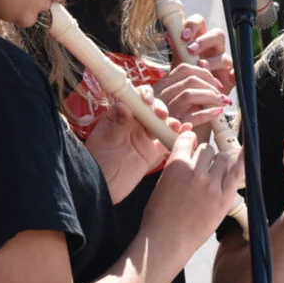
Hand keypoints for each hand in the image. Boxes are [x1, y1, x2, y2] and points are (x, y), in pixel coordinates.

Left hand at [85, 84, 177, 203]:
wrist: (101, 186)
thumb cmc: (97, 161)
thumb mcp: (105, 141)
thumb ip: (117, 124)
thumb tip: (124, 105)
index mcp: (120, 114)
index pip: (135, 98)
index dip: (144, 96)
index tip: (148, 101)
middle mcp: (134, 122)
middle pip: (152, 109)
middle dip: (159, 109)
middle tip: (161, 116)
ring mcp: (145, 136)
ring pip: (163, 124)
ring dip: (171, 122)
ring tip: (175, 126)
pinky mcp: (153, 151)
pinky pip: (168, 140)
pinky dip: (178, 135)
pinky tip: (186, 132)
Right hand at [141, 130, 241, 256]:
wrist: (168, 241)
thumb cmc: (160, 216)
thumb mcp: (162, 183)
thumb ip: (176, 167)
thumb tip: (188, 157)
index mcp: (176, 164)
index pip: (188, 139)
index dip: (190, 142)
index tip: (191, 146)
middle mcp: (195, 171)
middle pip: (207, 149)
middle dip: (204, 156)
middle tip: (202, 167)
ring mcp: (211, 185)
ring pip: (223, 159)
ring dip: (219, 163)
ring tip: (214, 174)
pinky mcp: (224, 198)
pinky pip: (238, 173)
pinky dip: (243, 160)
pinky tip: (248, 150)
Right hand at [153, 62, 230, 126]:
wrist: (170, 152)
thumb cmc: (180, 126)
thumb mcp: (183, 104)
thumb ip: (192, 88)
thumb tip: (207, 67)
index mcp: (162, 87)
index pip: (183, 69)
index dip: (204, 72)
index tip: (216, 83)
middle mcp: (159, 97)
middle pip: (188, 79)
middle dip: (210, 85)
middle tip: (221, 94)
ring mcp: (163, 112)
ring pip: (188, 94)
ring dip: (210, 96)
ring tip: (222, 102)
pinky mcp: (170, 129)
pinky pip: (191, 116)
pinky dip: (207, 113)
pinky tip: (218, 113)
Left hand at [167, 14, 235, 93]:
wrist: (191, 96)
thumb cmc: (185, 74)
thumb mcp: (178, 59)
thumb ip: (176, 47)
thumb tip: (169, 35)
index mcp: (200, 39)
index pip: (199, 23)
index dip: (192, 26)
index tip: (182, 36)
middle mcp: (214, 48)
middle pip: (217, 34)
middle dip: (204, 40)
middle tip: (190, 50)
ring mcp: (223, 62)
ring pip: (224, 57)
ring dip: (212, 61)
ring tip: (200, 66)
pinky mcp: (229, 77)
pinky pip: (235, 74)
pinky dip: (234, 74)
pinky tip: (230, 76)